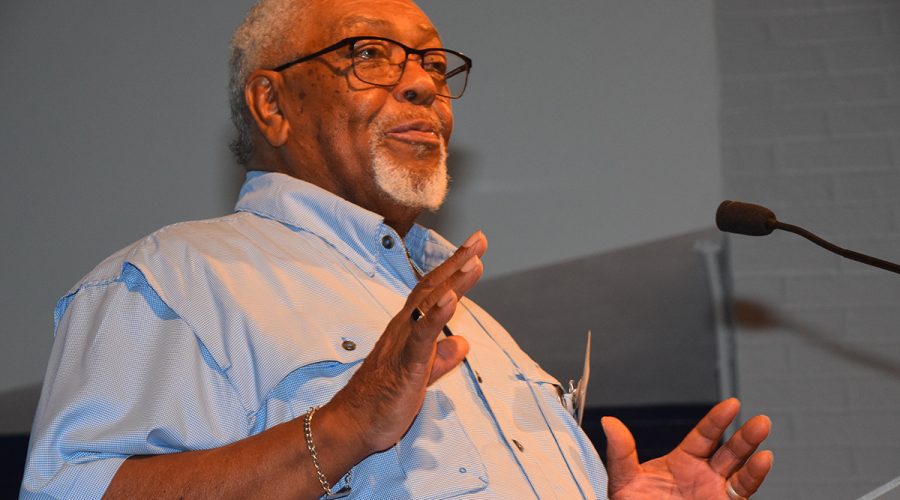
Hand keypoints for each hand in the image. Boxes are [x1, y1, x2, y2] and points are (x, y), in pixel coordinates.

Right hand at [326, 230, 486, 453]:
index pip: (433, 291)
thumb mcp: (422, 374)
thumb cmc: (382, 400)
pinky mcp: (405, 364)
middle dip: (458, 262)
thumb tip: (463, 342)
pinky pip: (421, 336)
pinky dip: (437, 316)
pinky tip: (451, 300)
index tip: (475, 249)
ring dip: (453, 281)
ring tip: (473, 261)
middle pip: (433, 287)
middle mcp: (403, 327)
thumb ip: (442, 357)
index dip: (453, 268)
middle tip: (480, 239)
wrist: (352, 424)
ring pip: (428, 304)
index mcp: (408, 328)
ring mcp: (403, 343)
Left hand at [604, 398, 772, 498]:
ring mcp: (715, 493)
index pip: (704, 436)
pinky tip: (763, 461)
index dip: (718, 420)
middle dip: (745, 436)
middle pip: (729, 451)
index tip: (732, 405)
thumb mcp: (624, 481)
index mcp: (682, 462)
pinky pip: (742, 491)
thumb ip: (621, 452)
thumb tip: (609, 423)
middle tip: (760, 421)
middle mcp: (704, 476)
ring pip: (741, 471)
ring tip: (764, 436)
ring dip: (753, 454)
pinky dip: (754, 476)